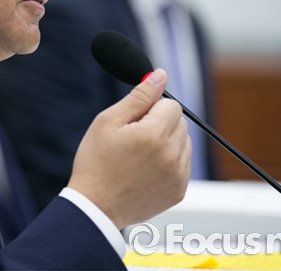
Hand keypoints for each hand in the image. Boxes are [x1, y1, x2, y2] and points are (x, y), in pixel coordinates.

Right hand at [67, 68, 190, 228]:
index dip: (151, 108)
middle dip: (161, 123)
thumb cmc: (96, 161)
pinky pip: (183, 163)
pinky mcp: (179, 190)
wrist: (96, 206)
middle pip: (180, 122)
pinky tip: (146, 169)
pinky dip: (169, 161)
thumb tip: (160, 75)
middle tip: (134, 138)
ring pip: (184, 142)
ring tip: (140, 155)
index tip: (134, 122)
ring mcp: (178, 175)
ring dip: (167, 141)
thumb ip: (139, 96)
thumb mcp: (108, 121)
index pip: (171, 104)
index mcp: (153, 135)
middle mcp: (171, 155)